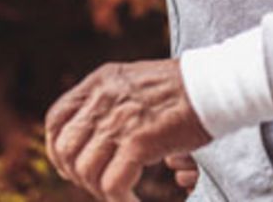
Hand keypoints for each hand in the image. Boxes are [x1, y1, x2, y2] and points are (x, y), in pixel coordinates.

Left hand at [45, 59, 211, 200]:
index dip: (56, 148)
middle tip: (98, 184)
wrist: (216, 85)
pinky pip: (113, 184)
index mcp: (100, 82)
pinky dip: (119, 200)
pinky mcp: (139, 142)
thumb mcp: (135, 82)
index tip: (69, 166)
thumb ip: (112, 102)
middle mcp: (104, 99)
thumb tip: (97, 139)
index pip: (56, 118)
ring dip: (99, 189)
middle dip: (76, 174)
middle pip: (66, 148)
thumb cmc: (184, 90)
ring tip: (120, 194)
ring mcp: (119, 120)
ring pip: (86, 170)